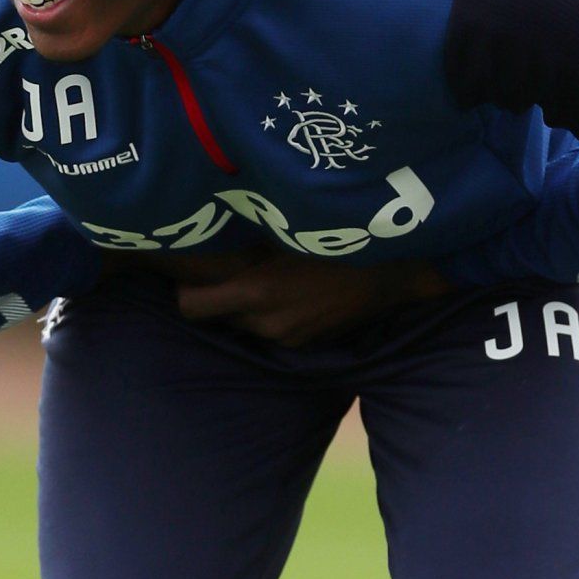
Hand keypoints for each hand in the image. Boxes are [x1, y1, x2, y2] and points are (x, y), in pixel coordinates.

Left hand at [174, 250, 450, 347]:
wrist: (392, 272)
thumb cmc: (334, 239)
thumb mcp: (283, 234)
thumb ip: (245, 246)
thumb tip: (207, 233)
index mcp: (257, 295)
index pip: (191, 308)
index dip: (187, 291)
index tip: (193, 274)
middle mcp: (267, 323)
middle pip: (218, 318)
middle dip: (218, 297)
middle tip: (229, 270)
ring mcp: (288, 339)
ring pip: (245, 325)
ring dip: (246, 307)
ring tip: (263, 278)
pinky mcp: (306, 345)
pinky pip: (271, 331)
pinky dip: (271, 315)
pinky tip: (289, 292)